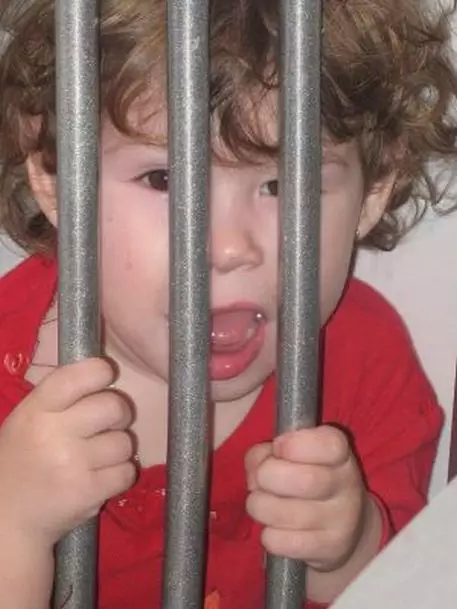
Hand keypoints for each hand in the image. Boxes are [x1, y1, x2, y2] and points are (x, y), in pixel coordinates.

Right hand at [0, 358, 135, 546]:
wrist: (8, 519)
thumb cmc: (22, 460)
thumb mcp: (27, 419)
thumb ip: (60, 397)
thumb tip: (104, 369)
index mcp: (35, 411)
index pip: (76, 377)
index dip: (100, 371)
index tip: (106, 375)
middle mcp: (53, 435)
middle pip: (113, 407)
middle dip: (119, 414)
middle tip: (108, 424)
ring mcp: (72, 465)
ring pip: (125, 442)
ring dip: (118, 449)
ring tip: (98, 457)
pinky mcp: (88, 494)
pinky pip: (127, 472)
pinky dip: (121, 475)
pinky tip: (101, 477)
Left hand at [245, 425, 369, 571]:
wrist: (342, 529)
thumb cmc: (306, 478)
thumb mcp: (292, 455)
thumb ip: (267, 452)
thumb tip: (256, 466)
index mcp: (340, 454)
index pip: (330, 445)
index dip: (294, 444)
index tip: (278, 447)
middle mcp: (346, 486)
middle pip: (305, 480)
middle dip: (267, 476)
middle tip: (260, 478)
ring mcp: (340, 521)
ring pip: (284, 513)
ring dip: (259, 506)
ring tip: (263, 502)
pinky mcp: (328, 550)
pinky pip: (280, 541)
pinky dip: (267, 534)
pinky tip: (275, 527)